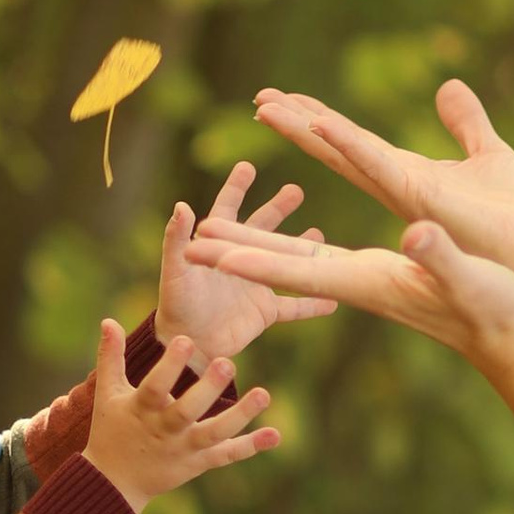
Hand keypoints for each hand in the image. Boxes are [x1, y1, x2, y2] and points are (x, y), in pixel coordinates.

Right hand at [86, 321, 279, 511]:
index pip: (154, 387)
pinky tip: (275, 434)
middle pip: (187, 412)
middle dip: (207, 391)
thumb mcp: (108, 394)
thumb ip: (111, 357)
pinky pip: (227, 455)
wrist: (114, 483)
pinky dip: (250, 446)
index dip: (169, 366)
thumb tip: (109, 320)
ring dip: (240, 416)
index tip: (186, 340)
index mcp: (141, 410)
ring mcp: (184, 449)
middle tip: (227, 363)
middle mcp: (164, 431)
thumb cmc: (112, 430)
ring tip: (264, 394)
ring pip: (213, 435)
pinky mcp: (200, 463)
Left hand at [156, 162, 337, 366]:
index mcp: (217, 246)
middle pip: (263, 228)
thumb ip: (178, 240)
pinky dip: (315, 302)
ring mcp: (256, 285)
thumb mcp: (177, 271)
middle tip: (297, 190)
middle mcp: (239, 261)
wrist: (190, 347)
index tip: (248, 166)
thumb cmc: (177, 307)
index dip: (237, 187)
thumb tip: (181, 206)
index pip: (227, 209)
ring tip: (320, 234)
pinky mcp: (267, 311)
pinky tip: (336, 296)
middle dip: (278, 207)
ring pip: (284, 260)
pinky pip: (296, 305)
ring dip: (301, 246)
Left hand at [188, 213, 513, 365]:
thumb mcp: (470, 276)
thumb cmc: (494, 305)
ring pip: (295, 263)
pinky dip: (292, 248)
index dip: (254, 261)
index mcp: (370, 281)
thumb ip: (441, 255)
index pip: (300, 273)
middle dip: (234, 257)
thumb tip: (414, 233)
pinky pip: (321, 261)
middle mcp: (357, 284)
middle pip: (282, 269)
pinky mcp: (377, 277)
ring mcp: (364, 282)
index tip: (211, 253)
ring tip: (212, 236)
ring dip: (252, 250)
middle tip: (186, 246)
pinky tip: (278, 240)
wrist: (508, 332)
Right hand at [249, 78, 513, 278]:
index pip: (354, 142)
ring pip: (345, 155)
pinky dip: (350, 144)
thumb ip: (467, 122)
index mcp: (408, 175)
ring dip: (307, 130)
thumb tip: (449, 85)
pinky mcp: (420, 198)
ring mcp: (403, 193)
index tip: (284, 99)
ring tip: (267, 108)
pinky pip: (378, 166)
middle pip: (336, 148)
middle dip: (297, 125)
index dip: (318, 121)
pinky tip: (323, 125)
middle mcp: (395, 185)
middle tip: (258, 101)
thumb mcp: (490, 154)